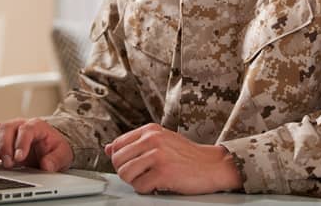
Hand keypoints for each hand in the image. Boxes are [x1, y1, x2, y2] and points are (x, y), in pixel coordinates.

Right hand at [0, 118, 73, 171]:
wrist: (48, 147)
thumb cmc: (54, 148)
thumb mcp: (62, 154)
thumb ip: (55, 160)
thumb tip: (46, 166)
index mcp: (37, 126)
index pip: (26, 129)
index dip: (21, 143)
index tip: (20, 158)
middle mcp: (20, 124)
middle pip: (7, 128)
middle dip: (5, 147)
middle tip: (9, 163)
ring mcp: (8, 130)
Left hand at [104, 123, 241, 194]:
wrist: (212, 165)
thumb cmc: (187, 155)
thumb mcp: (161, 141)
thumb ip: (135, 143)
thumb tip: (108, 148)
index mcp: (150, 130)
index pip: (117, 144)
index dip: (120, 159)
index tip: (133, 164)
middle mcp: (152, 139)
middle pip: (118, 161)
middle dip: (126, 172)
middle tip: (142, 174)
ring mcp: (158, 155)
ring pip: (125, 174)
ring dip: (135, 182)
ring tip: (150, 179)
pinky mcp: (163, 173)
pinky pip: (140, 187)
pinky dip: (147, 190)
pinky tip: (159, 184)